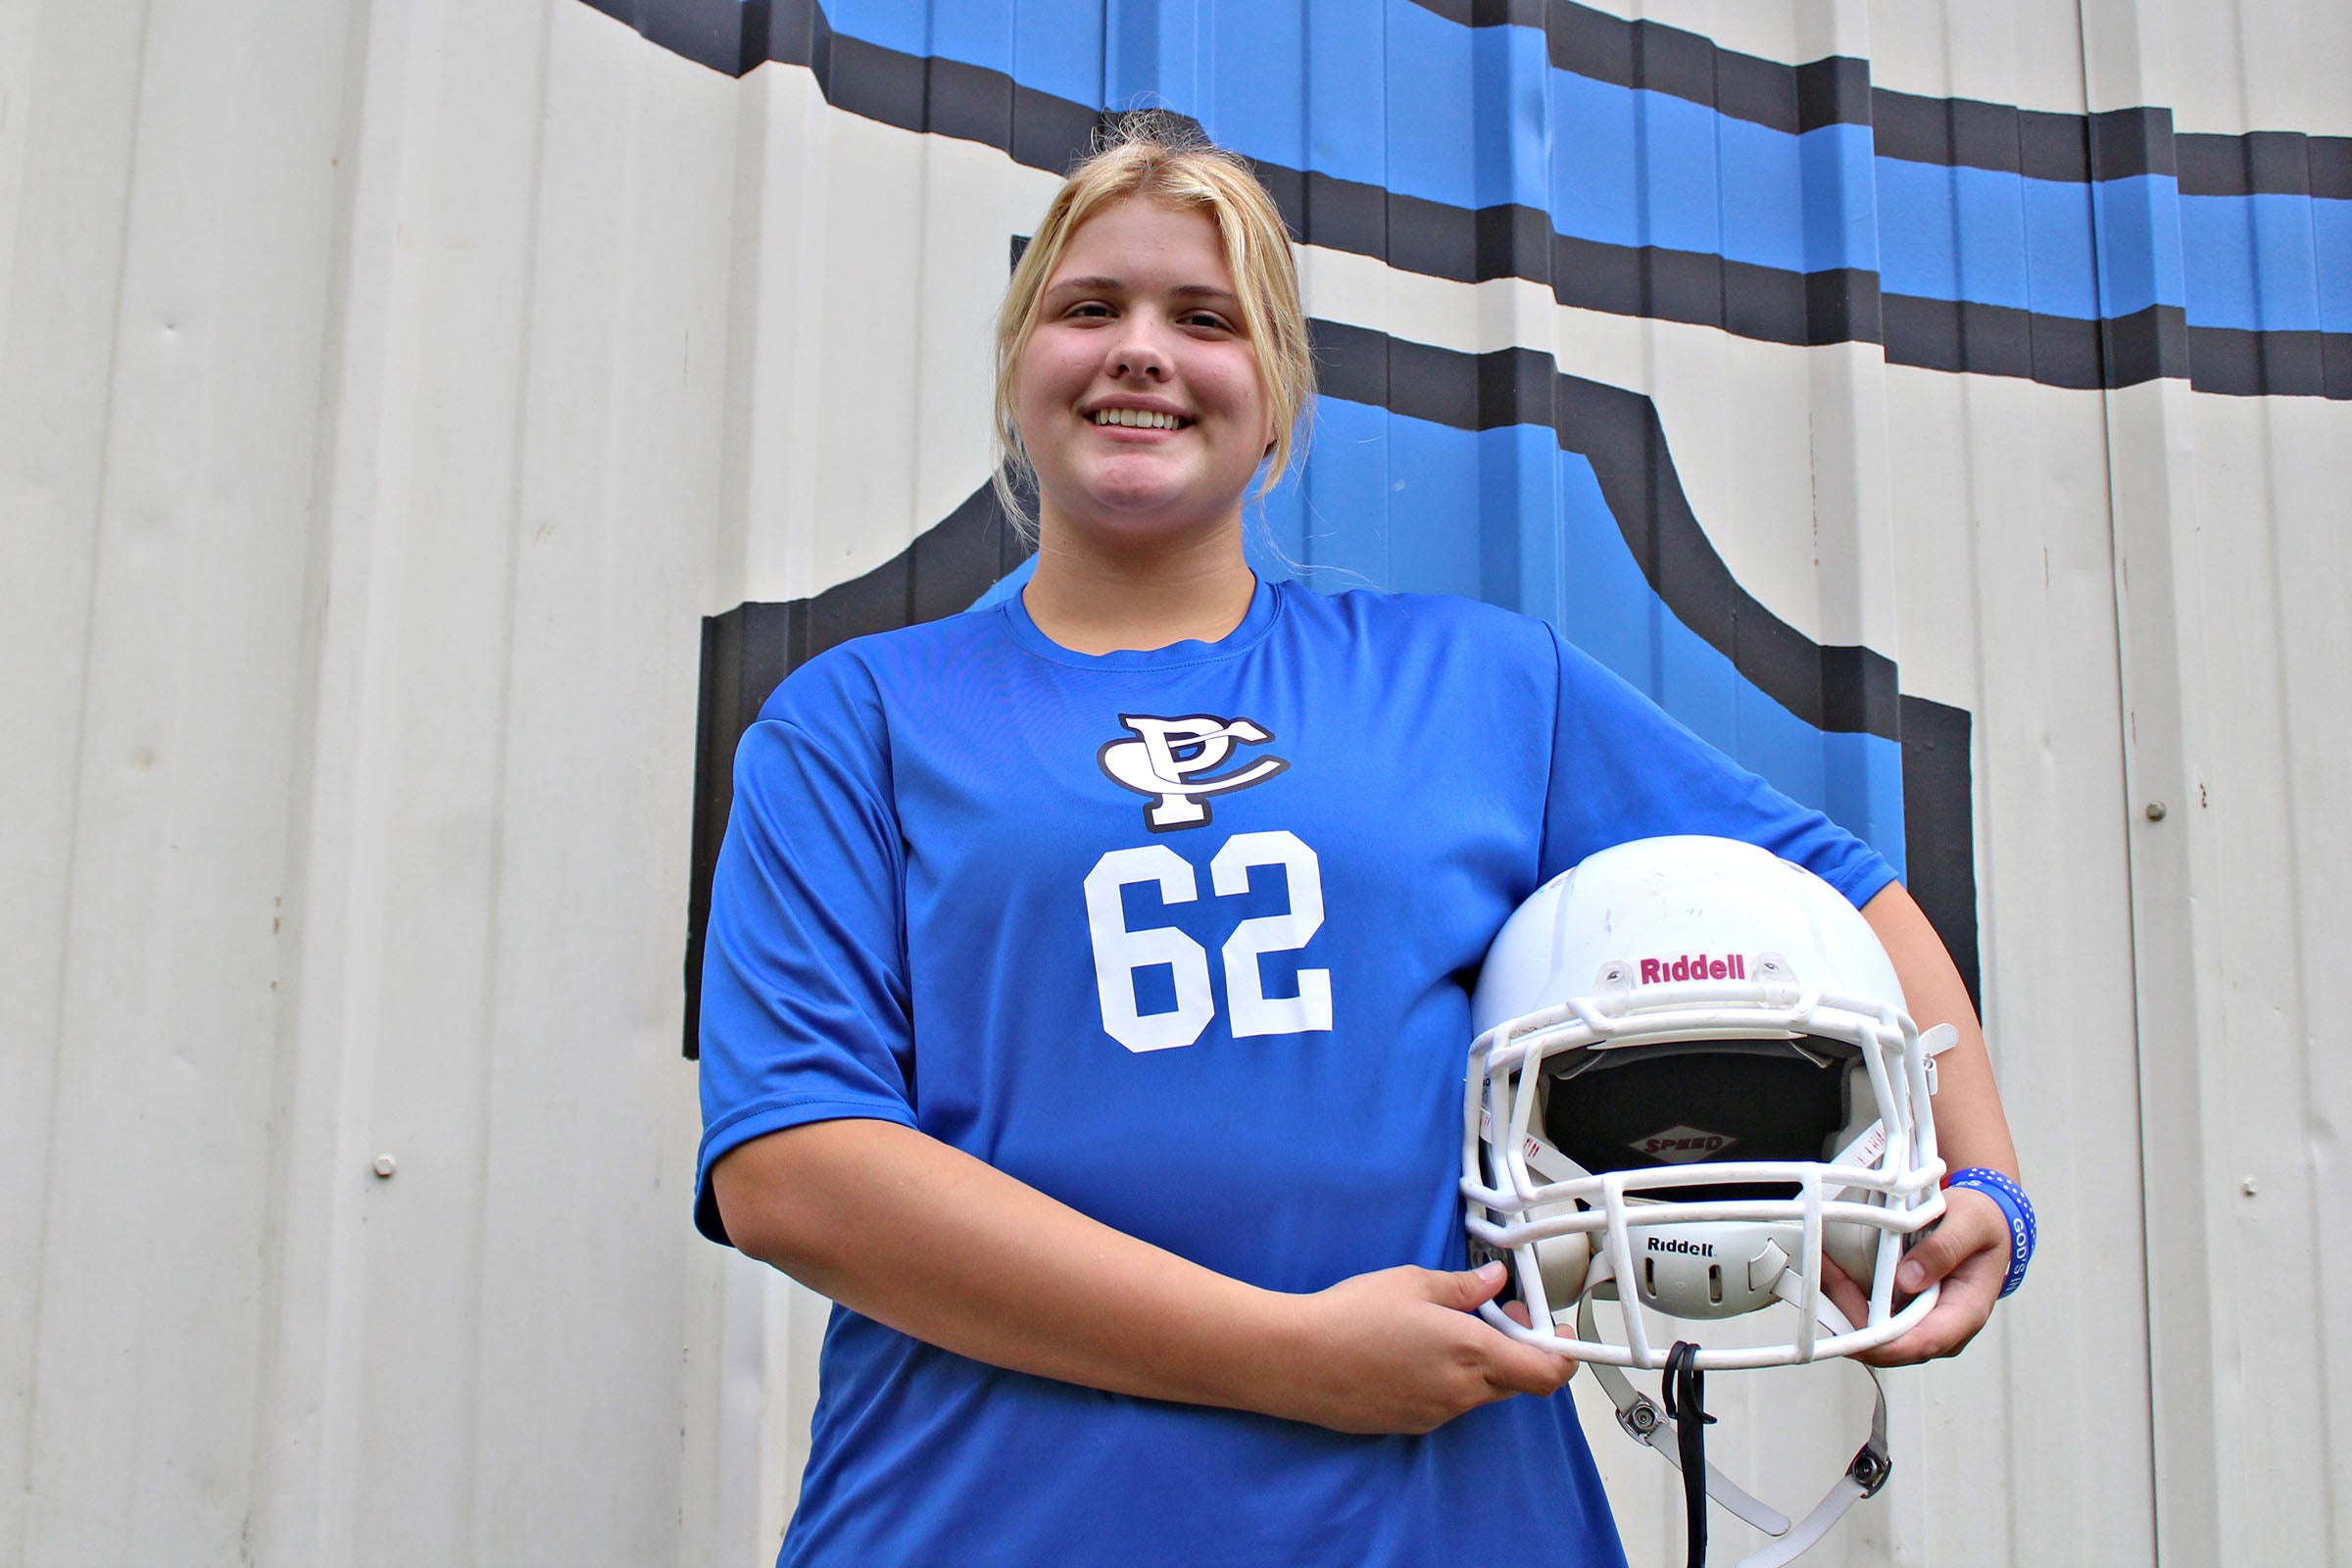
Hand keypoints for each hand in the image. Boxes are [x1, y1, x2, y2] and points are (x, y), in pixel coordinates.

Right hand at [1264, 1261, 1575, 1434]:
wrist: (1297, 1360)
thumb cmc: (1351, 1316)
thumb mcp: (1412, 1282)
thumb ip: (1463, 1286)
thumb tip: (1495, 1281)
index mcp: (1471, 1352)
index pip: (1546, 1373)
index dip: (1563, 1355)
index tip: (1557, 1331)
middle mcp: (1462, 1392)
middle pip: (1518, 1382)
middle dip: (1519, 1349)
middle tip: (1499, 1315)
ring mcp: (1437, 1414)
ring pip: (1482, 1392)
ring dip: (1481, 1365)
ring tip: (1445, 1330)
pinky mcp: (1412, 1424)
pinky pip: (1450, 1403)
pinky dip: (1450, 1379)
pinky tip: (1415, 1353)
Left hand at [1822, 1186, 2008, 1365]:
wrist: (1984, 1223)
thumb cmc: (1982, 1225)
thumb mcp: (1972, 1222)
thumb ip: (1944, 1248)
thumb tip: (1908, 1279)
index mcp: (1966, 1312)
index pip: (1921, 1344)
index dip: (1880, 1344)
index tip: (1849, 1327)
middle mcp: (1943, 1327)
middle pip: (1889, 1345)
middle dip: (1850, 1316)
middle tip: (1825, 1276)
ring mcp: (1923, 1323)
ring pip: (1875, 1333)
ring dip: (1844, 1305)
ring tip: (1825, 1268)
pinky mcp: (1906, 1312)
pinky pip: (1872, 1316)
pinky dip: (1849, 1296)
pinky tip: (1834, 1271)